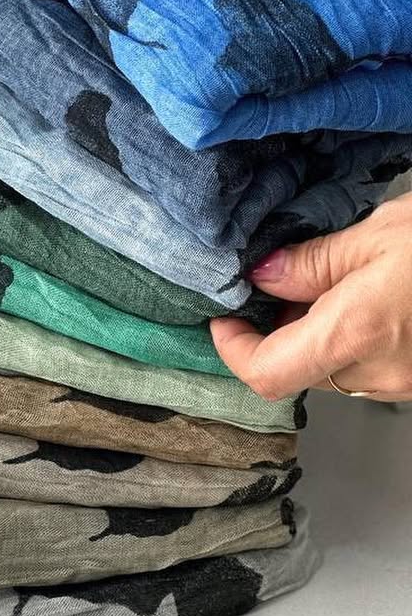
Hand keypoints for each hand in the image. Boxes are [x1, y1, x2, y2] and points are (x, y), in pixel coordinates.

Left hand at [210, 193, 411, 402]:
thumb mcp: (379, 233)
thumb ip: (314, 261)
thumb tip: (263, 277)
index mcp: (356, 333)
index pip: (266, 372)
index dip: (232, 349)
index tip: (221, 318)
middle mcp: (379, 372)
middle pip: (298, 370)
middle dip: (276, 330)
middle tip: (277, 280)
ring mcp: (406, 382)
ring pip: (332, 369)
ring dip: (315, 333)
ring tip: (329, 279)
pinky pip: (367, 367)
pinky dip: (350, 337)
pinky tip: (366, 293)